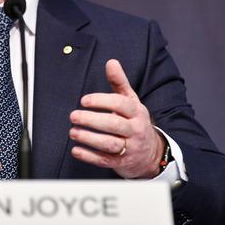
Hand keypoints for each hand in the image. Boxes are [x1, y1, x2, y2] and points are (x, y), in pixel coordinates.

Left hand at [69, 59, 164, 178]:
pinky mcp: (122, 163)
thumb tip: (111, 62)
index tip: (84, 100)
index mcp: (136, 112)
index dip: (102, 101)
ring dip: (89, 138)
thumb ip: (119, 82)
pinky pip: (106, 160)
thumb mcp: (131, 100)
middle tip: (74, 116)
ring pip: (110, 144)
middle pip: (114, 124)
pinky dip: (90, 156)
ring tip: (73, 132)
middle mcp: (135, 130)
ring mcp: (130, 147)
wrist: (152, 153)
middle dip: (92, 120)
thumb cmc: (135, 121)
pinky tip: (76, 150)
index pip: (121, 104)